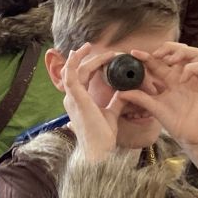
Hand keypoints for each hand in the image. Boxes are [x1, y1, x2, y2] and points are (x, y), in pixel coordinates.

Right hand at [60, 43, 126, 160]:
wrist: (99, 150)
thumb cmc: (103, 136)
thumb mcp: (111, 113)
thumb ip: (116, 101)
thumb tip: (125, 90)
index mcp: (78, 102)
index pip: (80, 78)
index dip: (88, 66)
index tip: (100, 58)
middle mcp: (71, 99)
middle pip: (73, 72)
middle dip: (80, 58)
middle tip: (89, 47)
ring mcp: (71, 99)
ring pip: (71, 71)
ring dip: (79, 57)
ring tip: (88, 47)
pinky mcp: (76, 99)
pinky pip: (71, 75)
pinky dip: (76, 63)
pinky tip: (85, 54)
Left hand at [119, 42, 197, 144]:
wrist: (189, 137)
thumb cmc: (174, 122)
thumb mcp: (153, 107)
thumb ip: (139, 98)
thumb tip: (120, 92)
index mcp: (169, 80)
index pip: (158, 62)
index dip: (147, 55)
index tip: (134, 53)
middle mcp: (182, 76)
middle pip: (179, 50)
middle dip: (168, 47)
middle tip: (156, 55)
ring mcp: (195, 79)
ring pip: (194, 52)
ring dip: (181, 52)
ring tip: (171, 61)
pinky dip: (192, 68)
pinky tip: (183, 79)